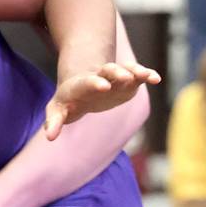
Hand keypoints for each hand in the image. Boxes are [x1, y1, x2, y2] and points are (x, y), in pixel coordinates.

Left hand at [44, 62, 160, 140]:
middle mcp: (97, 78)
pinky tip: (155, 78)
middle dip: (114, 73)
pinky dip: (146, 75)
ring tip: (144, 75)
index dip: (94, 83)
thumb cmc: (68, 101)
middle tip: (124, 76)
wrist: (82, 87)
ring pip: (123, 70)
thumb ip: (54, 121)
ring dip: (133, 72)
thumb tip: (49, 136)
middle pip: (106, 71)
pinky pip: (137, 75)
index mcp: (79, 86)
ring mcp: (113, 78)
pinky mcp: (127, 81)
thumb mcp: (57, 110)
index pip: (86, 83)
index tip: (103, 86)